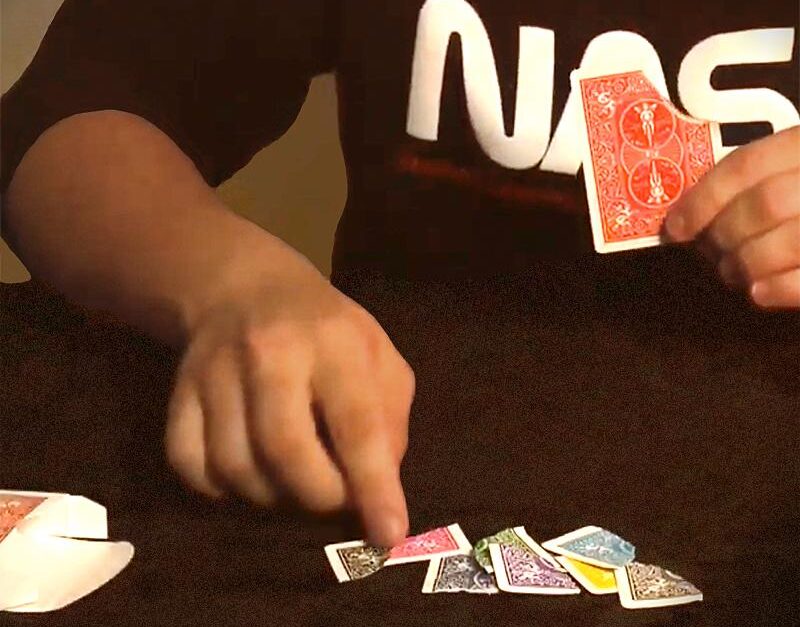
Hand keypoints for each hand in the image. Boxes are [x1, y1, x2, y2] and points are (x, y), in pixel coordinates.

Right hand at [164, 269, 414, 546]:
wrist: (245, 288)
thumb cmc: (326, 330)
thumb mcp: (377, 354)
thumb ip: (390, 418)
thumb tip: (378, 486)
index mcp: (334, 341)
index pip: (357, 423)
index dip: (374, 486)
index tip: (389, 534)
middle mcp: (270, 353)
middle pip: (286, 452)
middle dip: (319, 496)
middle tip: (335, 497)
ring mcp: (216, 371)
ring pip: (235, 467)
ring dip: (272, 497)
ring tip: (293, 483)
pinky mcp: (178, 392)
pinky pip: (190, 465)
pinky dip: (221, 490)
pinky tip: (249, 475)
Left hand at [665, 125, 799, 308]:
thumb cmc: (798, 196)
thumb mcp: (791, 173)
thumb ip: (754, 184)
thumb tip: (687, 218)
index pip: (748, 164)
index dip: (703, 198)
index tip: (674, 227)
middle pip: (766, 203)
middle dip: (724, 235)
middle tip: (711, 254)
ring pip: (789, 240)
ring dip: (746, 263)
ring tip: (734, 273)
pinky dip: (780, 288)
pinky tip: (758, 293)